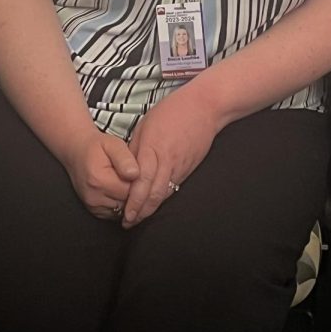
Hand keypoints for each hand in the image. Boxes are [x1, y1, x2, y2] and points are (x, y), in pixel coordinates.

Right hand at [62, 129, 139, 219]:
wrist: (76, 151)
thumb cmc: (96, 146)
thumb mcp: (113, 144)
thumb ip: (125, 159)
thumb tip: (135, 174)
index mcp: (100, 180)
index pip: (131, 191)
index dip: (139, 182)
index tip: (138, 170)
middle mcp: (94, 197)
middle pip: (128, 202)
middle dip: (133, 190)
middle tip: (130, 174)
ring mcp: (93, 206)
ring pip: (123, 209)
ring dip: (126, 198)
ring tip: (122, 180)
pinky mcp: (94, 211)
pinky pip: (115, 212)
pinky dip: (119, 202)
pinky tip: (117, 188)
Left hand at [123, 88, 219, 227]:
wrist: (205, 107)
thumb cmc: (172, 111)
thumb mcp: (145, 125)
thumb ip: (135, 149)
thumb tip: (125, 169)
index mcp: (153, 148)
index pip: (142, 181)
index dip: (133, 201)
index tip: (125, 214)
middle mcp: (167, 161)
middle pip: (154, 194)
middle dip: (140, 212)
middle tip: (128, 224)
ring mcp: (180, 166)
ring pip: (165, 194)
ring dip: (151, 209)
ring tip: (138, 219)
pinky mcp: (189, 168)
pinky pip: (174, 187)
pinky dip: (163, 198)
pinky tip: (154, 205)